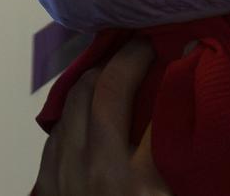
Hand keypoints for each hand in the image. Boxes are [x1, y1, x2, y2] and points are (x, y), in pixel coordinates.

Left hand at [34, 42, 171, 195]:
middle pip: (106, 88)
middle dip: (127, 58)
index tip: (184, 53)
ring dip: (97, 78)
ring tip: (118, 69)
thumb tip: (179, 105)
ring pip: (75, 99)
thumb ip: (174, 155)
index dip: (175, 76)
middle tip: (146, 47)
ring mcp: (64, 172)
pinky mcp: (45, 181)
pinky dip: (76, 110)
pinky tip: (91, 107)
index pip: (159, 110)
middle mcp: (95, 168)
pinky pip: (59, 127)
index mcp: (138, 181)